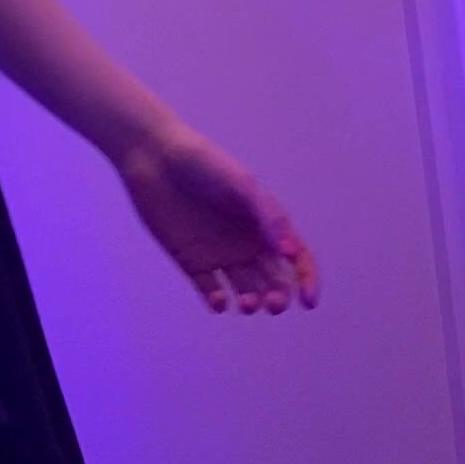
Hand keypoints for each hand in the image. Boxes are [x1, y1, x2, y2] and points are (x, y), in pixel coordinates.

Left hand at [115, 121, 318, 313]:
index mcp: (266, 224)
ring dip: (251, 302)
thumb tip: (289, 253)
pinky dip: (219, 302)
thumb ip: (267, 216)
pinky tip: (219, 299)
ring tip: (248, 303)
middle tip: (272, 304)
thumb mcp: (242, 185)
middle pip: (274, 281)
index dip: (307, 281)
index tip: (308, 302)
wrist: (157, 159)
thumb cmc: (204, 164)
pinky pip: (211, 291)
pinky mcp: (193, 263)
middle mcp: (247, 243)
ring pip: (245, 291)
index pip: (297, 258)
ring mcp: (221, 255)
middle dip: (278, 297)